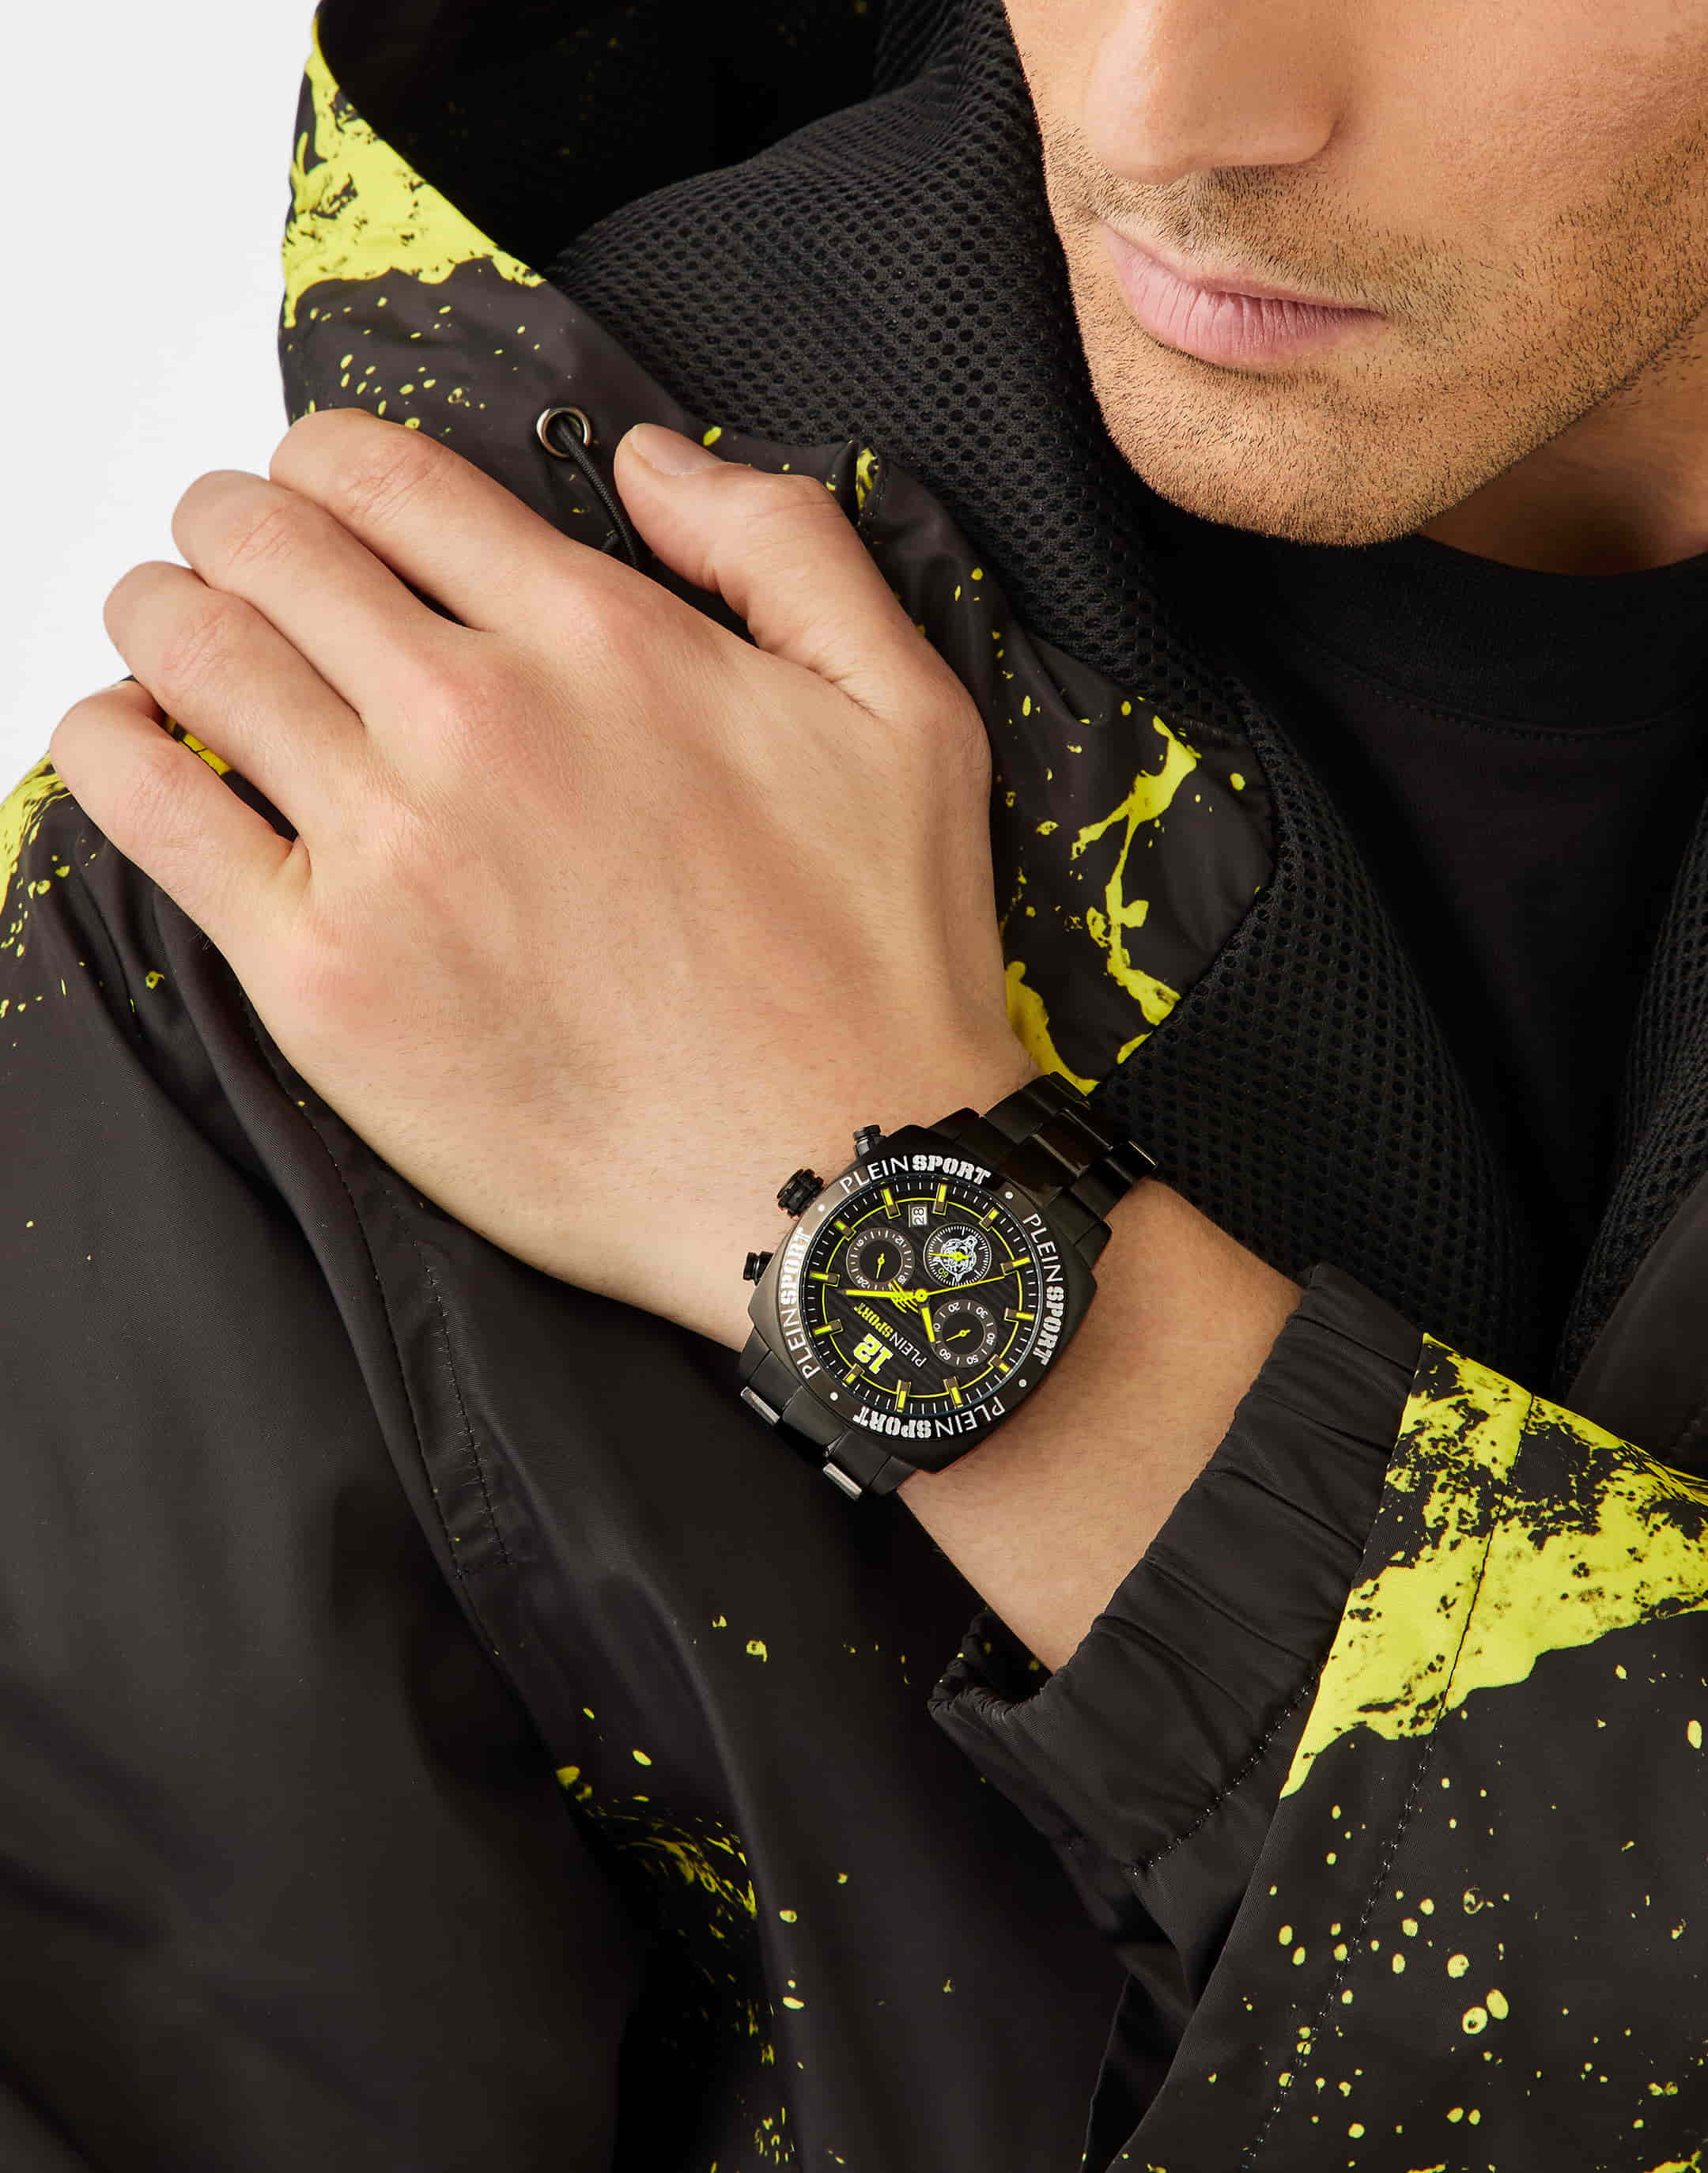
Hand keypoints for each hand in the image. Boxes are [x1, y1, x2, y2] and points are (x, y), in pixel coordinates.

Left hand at [51, 408, 1036, 1350]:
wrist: (839, 1181)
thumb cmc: (878, 965)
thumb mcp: (908, 711)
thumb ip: (783, 544)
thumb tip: (639, 457)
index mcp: (599, 639)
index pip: (379, 476)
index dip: (320, 463)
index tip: (318, 500)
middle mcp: (476, 721)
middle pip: (260, 545)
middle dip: (230, 529)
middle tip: (239, 567)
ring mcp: (388, 850)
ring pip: (188, 653)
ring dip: (162, 618)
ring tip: (177, 643)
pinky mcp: (324, 977)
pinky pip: (146, 810)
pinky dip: (107, 746)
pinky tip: (127, 741)